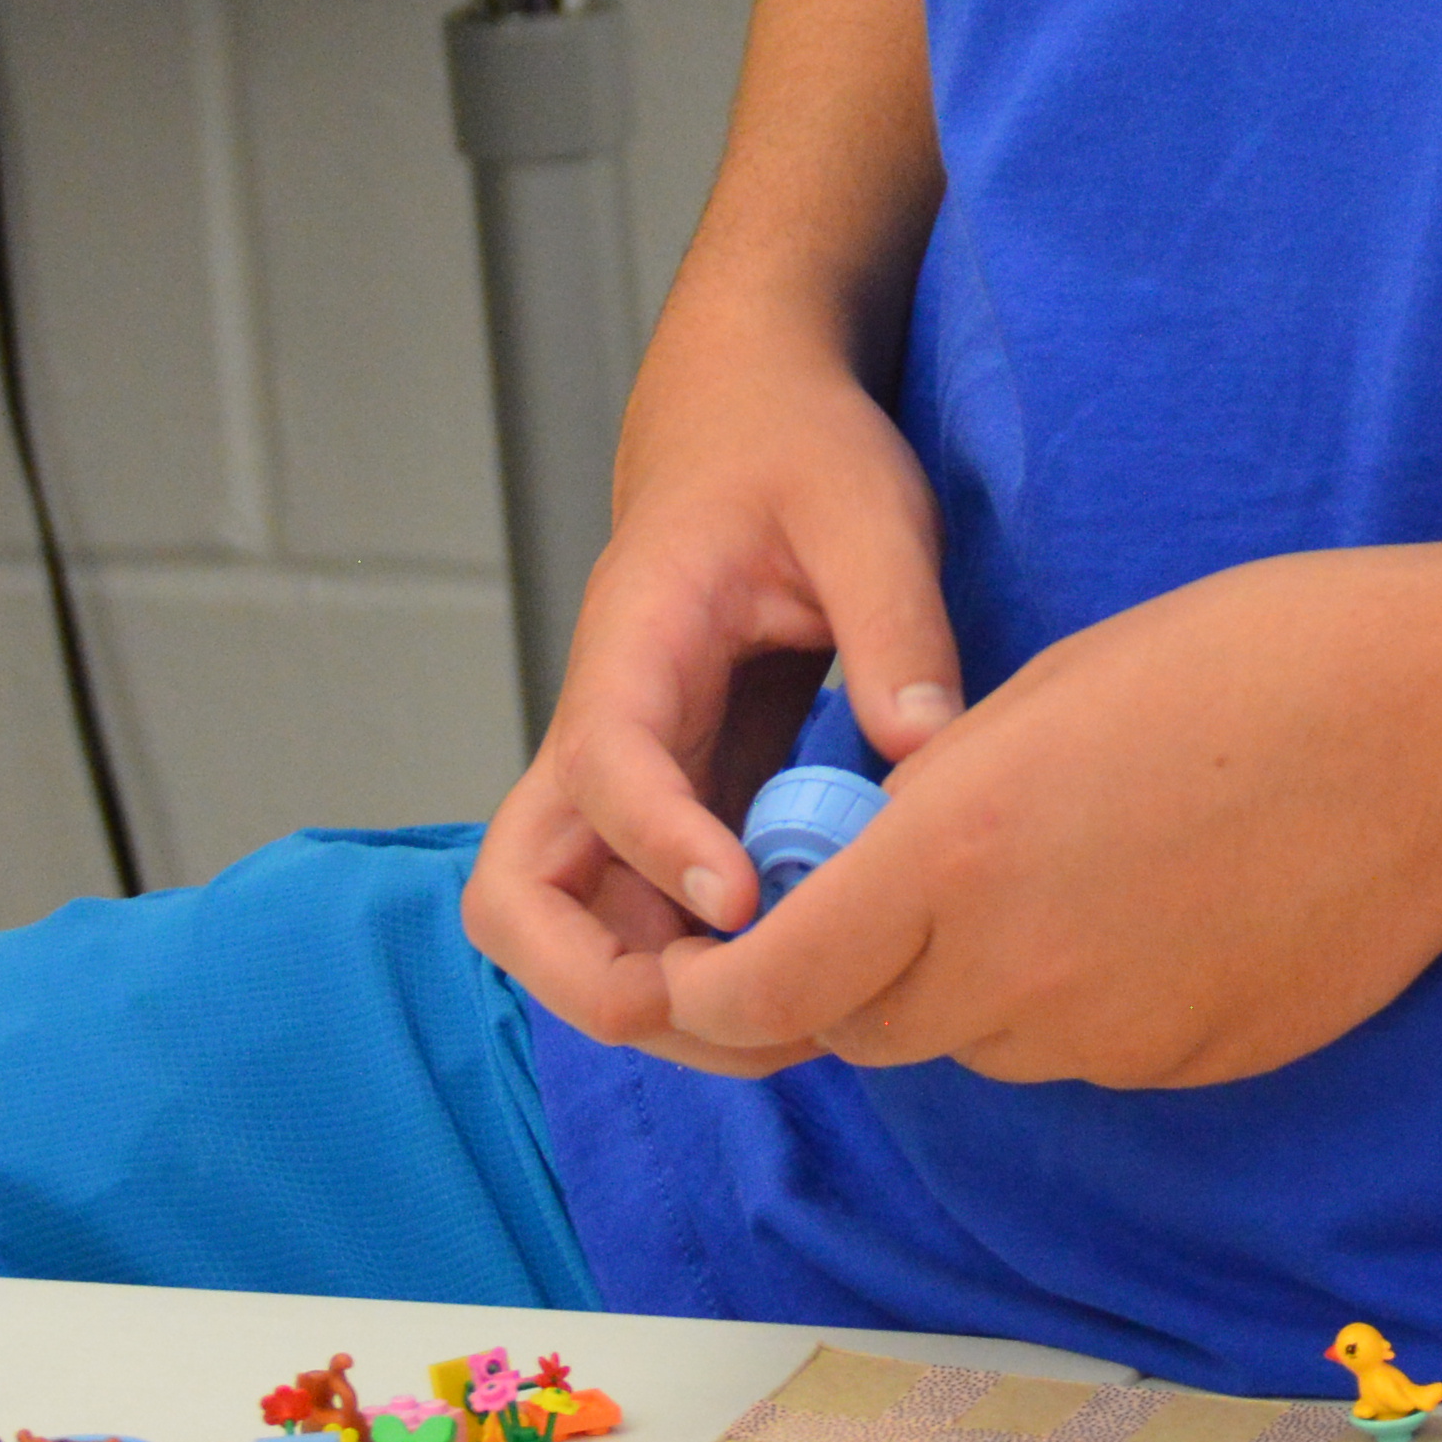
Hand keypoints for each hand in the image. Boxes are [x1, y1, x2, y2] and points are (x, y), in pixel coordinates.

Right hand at [464, 300, 966, 1074]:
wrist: (750, 425)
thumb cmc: (798, 455)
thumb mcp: (867, 509)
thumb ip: (895, 624)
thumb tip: (923, 749)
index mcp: (637, 642)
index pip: (600, 765)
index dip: (657, 845)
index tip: (744, 903)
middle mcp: (605, 728)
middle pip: (518, 891)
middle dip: (596, 979)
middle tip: (736, 1002)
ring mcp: (629, 782)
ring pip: (568, 925)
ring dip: (650, 994)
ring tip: (789, 1016)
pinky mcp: (673, 807)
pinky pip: (646, 917)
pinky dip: (701, 970)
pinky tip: (809, 977)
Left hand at [654, 543, 1441, 1089]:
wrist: (1439, 736)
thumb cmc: (1250, 663)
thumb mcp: (1044, 695)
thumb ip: (936, 802)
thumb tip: (883, 866)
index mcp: (952, 854)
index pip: (770, 987)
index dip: (711, 994)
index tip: (700, 967)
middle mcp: (1012, 970)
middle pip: (864, 1027)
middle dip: (841, 976)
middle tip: (879, 893)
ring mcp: (1104, 1035)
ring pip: (976, 1041)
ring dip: (968, 982)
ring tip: (1065, 863)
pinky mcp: (1183, 1064)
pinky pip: (1081, 1049)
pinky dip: (1075, 996)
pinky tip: (1157, 900)